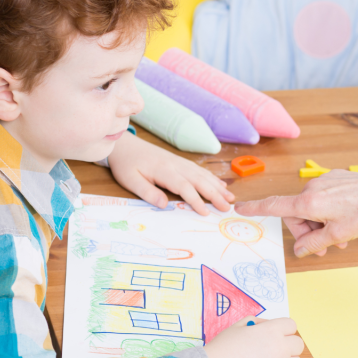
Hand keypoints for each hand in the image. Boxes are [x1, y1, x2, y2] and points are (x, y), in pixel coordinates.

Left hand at [107, 133, 233, 214]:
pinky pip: (200, 170)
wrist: (126, 145)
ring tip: (230, 197)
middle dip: (215, 194)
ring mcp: (180, 162)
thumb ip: (147, 192)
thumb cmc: (127, 164)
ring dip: (218, 186)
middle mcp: (176, 165)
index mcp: (164, 170)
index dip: (196, 199)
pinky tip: (221, 185)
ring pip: (203, 174)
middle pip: (199, 180)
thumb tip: (164, 205)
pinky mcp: (180, 162)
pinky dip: (212, 178)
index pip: (184, 186)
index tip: (206, 212)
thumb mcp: (130, 180)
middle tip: (227, 207)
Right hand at [203, 317, 303, 357]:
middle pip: (299, 345)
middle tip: (274, 350)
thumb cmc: (224, 347)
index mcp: (272, 330)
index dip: (283, 329)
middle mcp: (281, 348)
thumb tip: (267, 326)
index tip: (275, 335)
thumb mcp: (239, 326)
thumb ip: (257, 323)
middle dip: (288, 345)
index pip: (292, 326)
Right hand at [234, 170, 357, 257]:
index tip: (239, 207)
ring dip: (320, 225)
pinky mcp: (337, 179)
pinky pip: (324, 199)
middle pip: (296, 215)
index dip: (256, 208)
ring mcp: (325, 182)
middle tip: (326, 248)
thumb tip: (299, 251)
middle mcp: (313, 189)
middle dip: (307, 232)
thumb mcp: (338, 235)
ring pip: (312, 209)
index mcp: (308, 202)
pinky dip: (329, 214)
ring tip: (340, 238)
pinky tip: (346, 222)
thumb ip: (314, 244)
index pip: (274, 206)